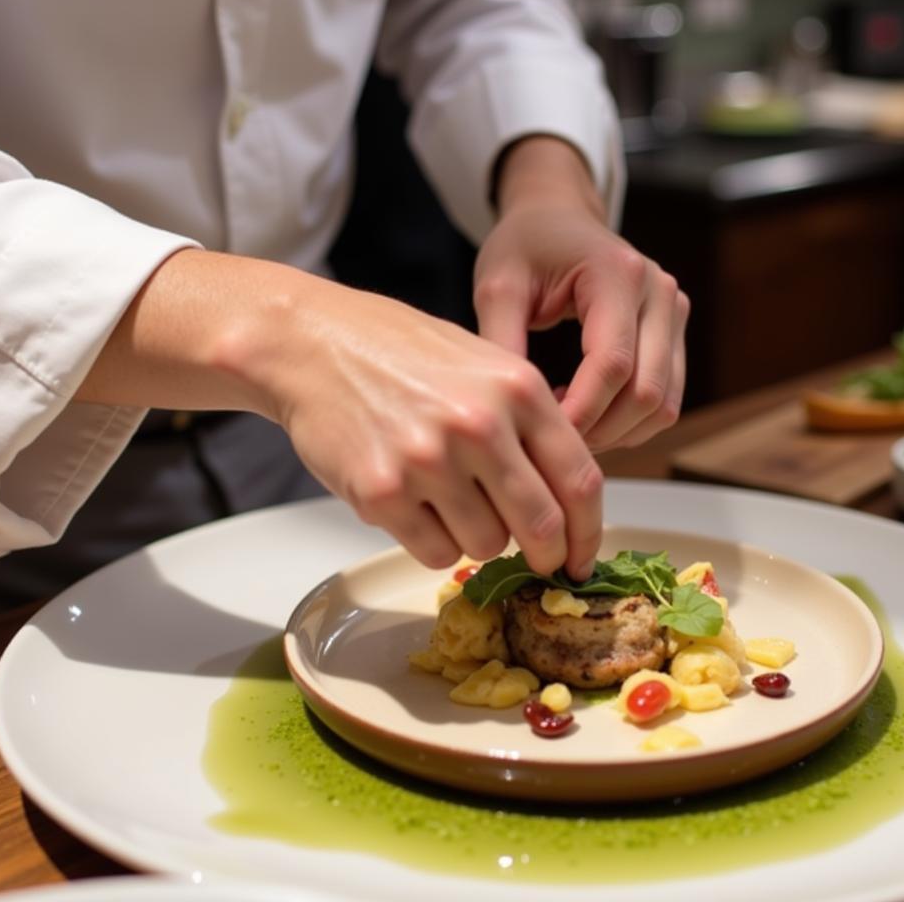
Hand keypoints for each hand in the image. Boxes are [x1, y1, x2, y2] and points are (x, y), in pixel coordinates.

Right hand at [77, 250, 602, 579]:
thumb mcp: (484, 364)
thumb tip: (565, 502)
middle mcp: (480, 425)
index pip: (580, 481)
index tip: (583, 557)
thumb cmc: (401, 351)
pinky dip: (435, 542)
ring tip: (451, 499)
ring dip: (480, 538)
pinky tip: (417, 505)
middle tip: (540, 560)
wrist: (313, 343)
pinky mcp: (382, 493)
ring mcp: (429, 461)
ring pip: (487, 545)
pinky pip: (436, 553)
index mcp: (517, 388)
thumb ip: (530, 424)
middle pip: (542, 526)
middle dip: (547, 555)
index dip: (590, 533)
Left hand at [474, 137, 688, 451]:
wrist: (555, 217)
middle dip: (598, 430)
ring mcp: (675, 312)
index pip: (612, 364)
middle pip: (645, 393)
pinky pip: (665, 398)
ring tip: (565, 426)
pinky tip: (586, 411)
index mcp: (618, 273)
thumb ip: (501, 341)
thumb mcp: (498, 286)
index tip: (540, 433)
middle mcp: (660, 292)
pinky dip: (629, 421)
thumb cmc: (524, 246)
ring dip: (616, 432)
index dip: (580, 411)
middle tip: (548, 439)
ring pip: (662, 404)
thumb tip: (508, 408)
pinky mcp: (674, 332)